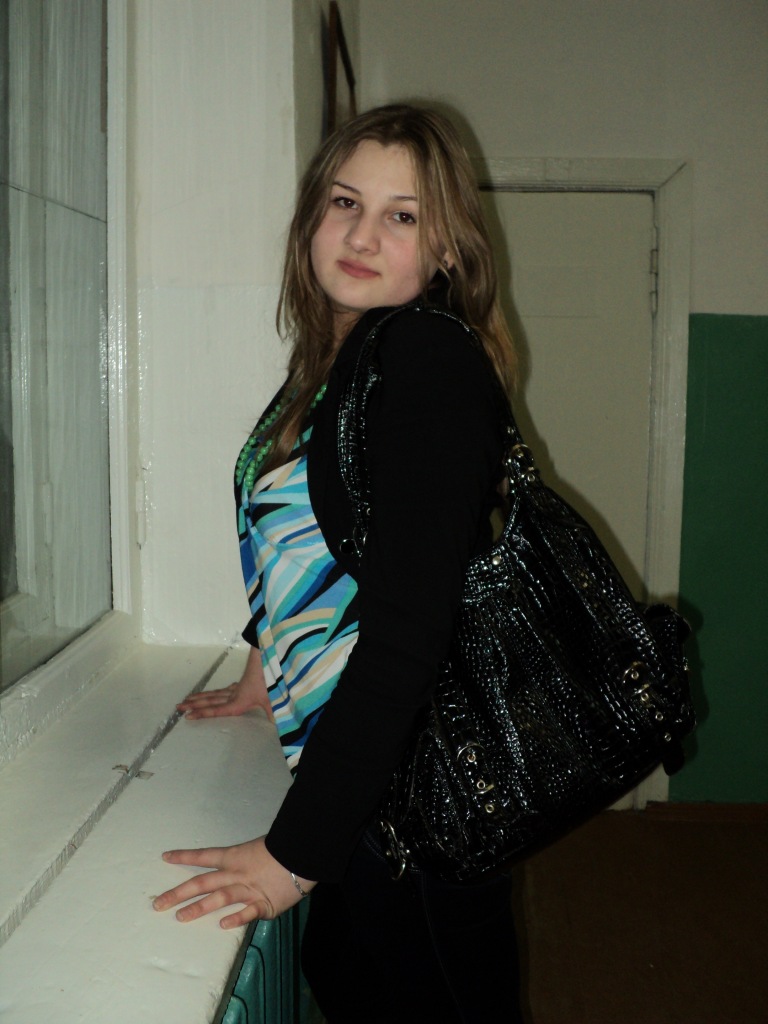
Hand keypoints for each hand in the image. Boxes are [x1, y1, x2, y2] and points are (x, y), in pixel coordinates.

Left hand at [153, 836, 315, 928]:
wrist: (303, 853)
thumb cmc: (283, 847)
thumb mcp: (258, 848)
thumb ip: (244, 861)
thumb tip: (234, 868)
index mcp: (234, 856)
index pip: (204, 856)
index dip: (184, 856)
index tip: (165, 857)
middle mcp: (236, 874)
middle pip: (202, 882)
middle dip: (179, 893)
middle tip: (158, 904)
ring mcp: (248, 890)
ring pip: (218, 899)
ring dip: (198, 908)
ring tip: (180, 917)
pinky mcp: (265, 904)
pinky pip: (248, 912)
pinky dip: (236, 918)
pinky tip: (223, 925)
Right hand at [177, 646, 273, 720]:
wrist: (269, 659)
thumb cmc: (269, 680)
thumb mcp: (272, 699)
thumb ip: (273, 713)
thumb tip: (276, 726)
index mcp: (238, 702)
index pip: (217, 710)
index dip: (202, 713)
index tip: (187, 715)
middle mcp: (234, 695)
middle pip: (210, 700)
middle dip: (194, 704)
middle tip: (178, 707)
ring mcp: (236, 688)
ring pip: (214, 694)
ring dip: (200, 697)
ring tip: (187, 699)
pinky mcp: (241, 684)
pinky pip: (224, 690)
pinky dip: (215, 692)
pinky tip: (214, 693)